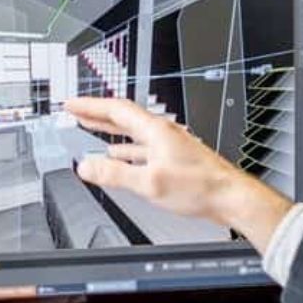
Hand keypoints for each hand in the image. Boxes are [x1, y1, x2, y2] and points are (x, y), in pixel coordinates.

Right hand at [64, 96, 291, 251]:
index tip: (72, 104)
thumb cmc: (200, 186)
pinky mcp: (173, 160)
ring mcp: (169, 146)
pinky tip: (119, 158)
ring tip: (92, 129)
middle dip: (97, 114)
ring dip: (110, 131)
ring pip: (132, 133)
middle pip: (123, 118)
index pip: (116, 110)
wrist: (230, 197)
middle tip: (77, 111)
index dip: (91, 106)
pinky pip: (142, 149)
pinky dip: (125, 150)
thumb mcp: (149, 183)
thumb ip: (114, 175)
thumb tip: (86, 167)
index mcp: (155, 131)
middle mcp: (162, 134)